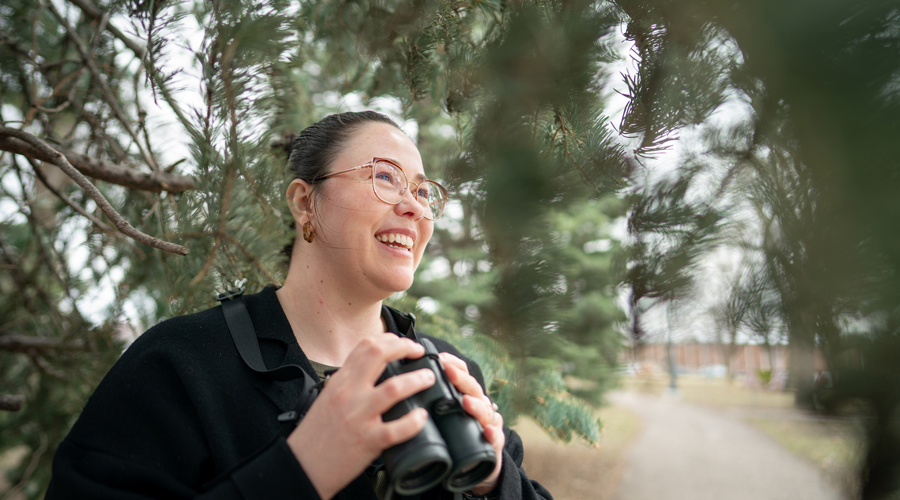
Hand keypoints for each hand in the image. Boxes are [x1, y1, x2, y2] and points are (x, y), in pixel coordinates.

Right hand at [288, 333, 435, 499]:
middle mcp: (348, 393)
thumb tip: (373, 372)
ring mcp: (358, 416)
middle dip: (405, 347)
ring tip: (428, 378)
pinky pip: (397, 428)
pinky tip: (421, 416)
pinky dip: (414, 421)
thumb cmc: (316, 434)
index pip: (365, 346)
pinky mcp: (368, 440)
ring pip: (394, 388)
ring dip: (417, 380)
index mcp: (340, 381)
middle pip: (379, 354)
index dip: (389, 338)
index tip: (404, 342)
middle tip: (419, 352)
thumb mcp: (328, 397)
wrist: (302, 466)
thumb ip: (349, 383)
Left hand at [439, 352, 504, 495]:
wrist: (474, 466)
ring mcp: (488, 424)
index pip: (463, 374)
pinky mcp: (493, 445)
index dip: (453, 365)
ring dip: (476, 405)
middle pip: (473, 389)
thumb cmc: (453, 435)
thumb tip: (402, 383)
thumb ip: (429, 401)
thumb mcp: (441, 415)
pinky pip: (496, 439)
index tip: (440, 358)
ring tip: (466, 402)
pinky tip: (488, 432)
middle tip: (449, 372)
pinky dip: (493, 435)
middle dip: (461, 379)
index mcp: (465, 396)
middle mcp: (479, 406)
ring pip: (485, 411)